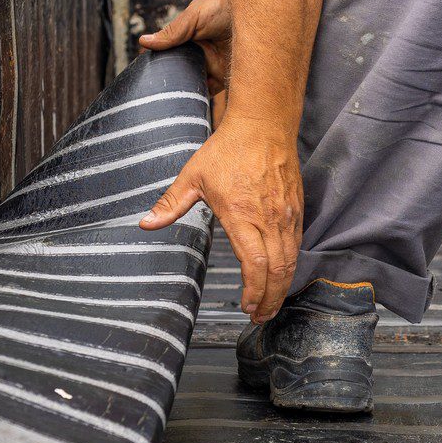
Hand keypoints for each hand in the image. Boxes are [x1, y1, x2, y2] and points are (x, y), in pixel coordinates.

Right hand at [138, 0, 231, 95]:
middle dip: (167, 82)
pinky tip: (190, 104)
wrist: (258, 15)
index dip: (155, 63)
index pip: (166, 52)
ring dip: (183, 92)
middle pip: (177, 71)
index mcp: (187, 37)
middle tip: (153, 95)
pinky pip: (209, 92)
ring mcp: (210, 66)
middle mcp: (197, 52)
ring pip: (191, 84)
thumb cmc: (225, 7)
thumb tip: (144, 41)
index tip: (142, 76)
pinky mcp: (224, 77)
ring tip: (168, 103)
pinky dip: (199, 99)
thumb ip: (172, 32)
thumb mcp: (194, 16)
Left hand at [140, 114, 302, 322]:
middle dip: (270, 299)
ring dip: (282, 287)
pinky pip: (296, 245)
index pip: (256, 264)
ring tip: (270, 305)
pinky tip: (280, 277)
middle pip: (278, 270)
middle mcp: (269, 219)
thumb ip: (171, 204)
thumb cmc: (228, 150)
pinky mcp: (296, 210)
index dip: (254, 291)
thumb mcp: (193, 176)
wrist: (264, 125)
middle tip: (260, 317)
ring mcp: (286, 215)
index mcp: (242, 215)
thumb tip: (145, 224)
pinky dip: (290, 266)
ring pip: (291, 261)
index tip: (247, 307)